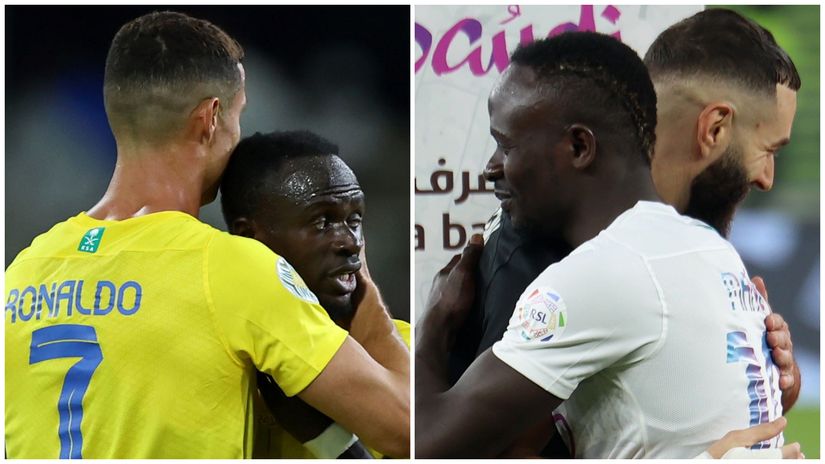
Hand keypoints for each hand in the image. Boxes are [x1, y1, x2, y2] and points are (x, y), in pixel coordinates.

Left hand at [425, 234, 482, 333]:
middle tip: (488, 274)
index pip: (459, 258)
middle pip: (458, 274)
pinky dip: (466, 301)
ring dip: (469, 288)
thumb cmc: (451, 301)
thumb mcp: (463, 274)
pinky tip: (475, 305)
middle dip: (470, 272)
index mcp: (445, 273)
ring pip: (457, 289)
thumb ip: (470, 257)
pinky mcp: (446, 314)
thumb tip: (477, 236)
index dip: (472, 255)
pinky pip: (458, 302)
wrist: (439, 331)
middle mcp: (441, 284)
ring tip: (484, 290)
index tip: (485, 255)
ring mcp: (442, 300)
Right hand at [706, 416, 802, 458]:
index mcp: (759, 459)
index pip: (785, 455)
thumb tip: (783, 421)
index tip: (796, 446)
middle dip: (793, 459)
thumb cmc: (719, 453)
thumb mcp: (737, 438)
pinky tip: (777, 462)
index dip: (792, 450)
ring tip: (793, 459)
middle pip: (785, 463)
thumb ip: (761, 431)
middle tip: (798, 453)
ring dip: (787, 462)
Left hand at [754, 276, 798, 399]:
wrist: (768, 370)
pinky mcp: (783, 378)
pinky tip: (780, 381)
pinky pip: (786, 379)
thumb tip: (757, 279)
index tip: (767, 322)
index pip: (776, 323)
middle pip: (783, 339)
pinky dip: (784, 380)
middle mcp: (781, 344)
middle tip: (771, 338)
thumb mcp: (757, 322)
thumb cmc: (761, 340)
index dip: (773, 322)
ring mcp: (783, 361)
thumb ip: (758, 303)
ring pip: (786, 358)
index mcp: (775, 329)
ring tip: (776, 356)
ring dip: (782, 357)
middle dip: (778, 338)